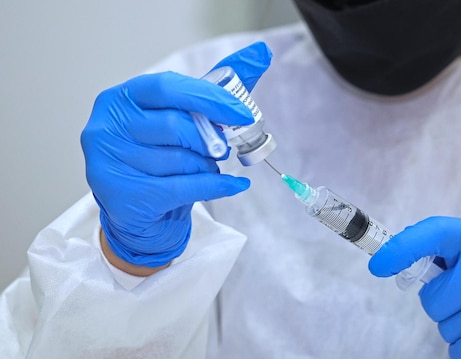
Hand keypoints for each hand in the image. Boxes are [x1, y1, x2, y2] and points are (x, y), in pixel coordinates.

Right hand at [81, 42, 271, 267]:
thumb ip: (219, 85)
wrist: (141, 209)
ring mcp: (110, 161)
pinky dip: (216, 186)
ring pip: (179, 160)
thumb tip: (262, 53)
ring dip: (207, 166)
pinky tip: (234, 185)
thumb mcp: (185, 114)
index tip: (242, 112)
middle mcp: (108, 125)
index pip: (169, 87)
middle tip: (222, 148)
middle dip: (209, 139)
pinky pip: (183, 187)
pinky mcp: (122, 194)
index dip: (209, 99)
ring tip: (208, 167)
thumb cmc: (162, 153)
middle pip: (175, 126)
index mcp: (123, 97)